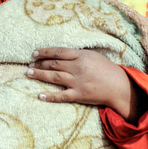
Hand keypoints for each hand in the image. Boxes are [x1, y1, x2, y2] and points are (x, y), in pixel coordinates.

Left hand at [26, 47, 142, 122]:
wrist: (118, 86)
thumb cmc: (106, 69)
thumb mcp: (93, 56)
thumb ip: (78, 55)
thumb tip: (61, 54)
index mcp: (82, 56)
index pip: (59, 52)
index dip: (45, 52)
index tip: (35, 53)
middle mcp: (78, 68)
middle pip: (54, 64)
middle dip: (39, 64)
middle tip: (29, 64)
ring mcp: (77, 82)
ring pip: (54, 77)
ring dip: (40, 75)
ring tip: (29, 73)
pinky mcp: (79, 95)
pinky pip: (61, 96)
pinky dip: (50, 96)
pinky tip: (40, 95)